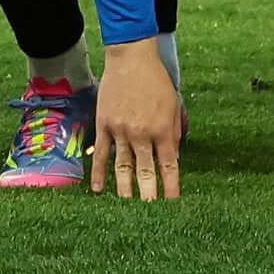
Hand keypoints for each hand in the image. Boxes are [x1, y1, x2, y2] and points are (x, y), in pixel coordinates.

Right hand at [92, 38, 181, 198]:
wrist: (131, 57)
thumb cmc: (156, 80)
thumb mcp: (174, 105)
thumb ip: (174, 132)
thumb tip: (173, 157)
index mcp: (163, 130)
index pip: (169, 167)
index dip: (171, 188)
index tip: (173, 206)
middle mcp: (142, 134)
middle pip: (146, 173)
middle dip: (149, 197)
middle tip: (150, 217)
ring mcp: (121, 131)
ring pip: (123, 168)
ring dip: (126, 191)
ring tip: (128, 209)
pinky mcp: (104, 126)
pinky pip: (101, 154)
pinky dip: (100, 174)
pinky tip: (99, 190)